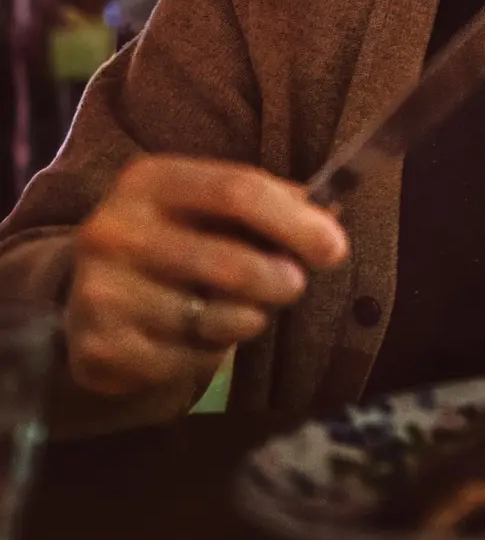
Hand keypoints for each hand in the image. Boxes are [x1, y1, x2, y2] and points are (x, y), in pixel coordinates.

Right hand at [66, 156, 347, 396]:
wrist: (95, 301)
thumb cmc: (177, 244)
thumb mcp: (213, 210)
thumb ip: (271, 204)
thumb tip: (328, 214)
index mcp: (149, 182)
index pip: (238, 191)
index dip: (296, 222)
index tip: (335, 248)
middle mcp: (114, 231)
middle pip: (232, 262)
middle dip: (282, 280)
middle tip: (293, 285)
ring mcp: (101, 292)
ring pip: (216, 317)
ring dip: (247, 317)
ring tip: (231, 307)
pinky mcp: (103, 347)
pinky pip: (190, 357)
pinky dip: (209, 351)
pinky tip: (191, 336)